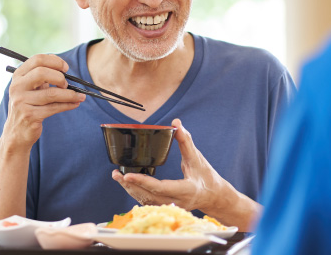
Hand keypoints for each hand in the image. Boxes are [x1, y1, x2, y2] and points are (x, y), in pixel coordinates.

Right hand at [2, 54, 85, 150]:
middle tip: (66, 84)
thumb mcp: (30, 87)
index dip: (54, 61)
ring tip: (79, 96)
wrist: (16, 132)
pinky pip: (54, 108)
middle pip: (42, 73)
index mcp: (18, 76)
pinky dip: (68, 105)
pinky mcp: (30, 116)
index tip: (65, 68)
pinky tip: (75, 103)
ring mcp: (22, 102)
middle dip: (60, 77)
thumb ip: (42, 75)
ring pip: (51, 93)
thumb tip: (63, 65)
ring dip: (70, 94)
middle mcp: (17, 87)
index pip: (37, 60)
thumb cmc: (28, 106)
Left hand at [111, 118, 260, 230]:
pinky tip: (128, 184)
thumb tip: (176, 123)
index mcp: (186, 190)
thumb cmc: (207, 177)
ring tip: (118, 177)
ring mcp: (171, 206)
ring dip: (131, 189)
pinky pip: (148, 202)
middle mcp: (176, 201)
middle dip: (131, 185)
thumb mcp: (197, 158)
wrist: (213, 196)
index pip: (160, 188)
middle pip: (148, 196)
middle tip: (117, 174)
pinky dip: (137, 193)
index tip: (128, 175)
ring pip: (146, 201)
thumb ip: (186, 141)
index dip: (143, 182)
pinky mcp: (166, 207)